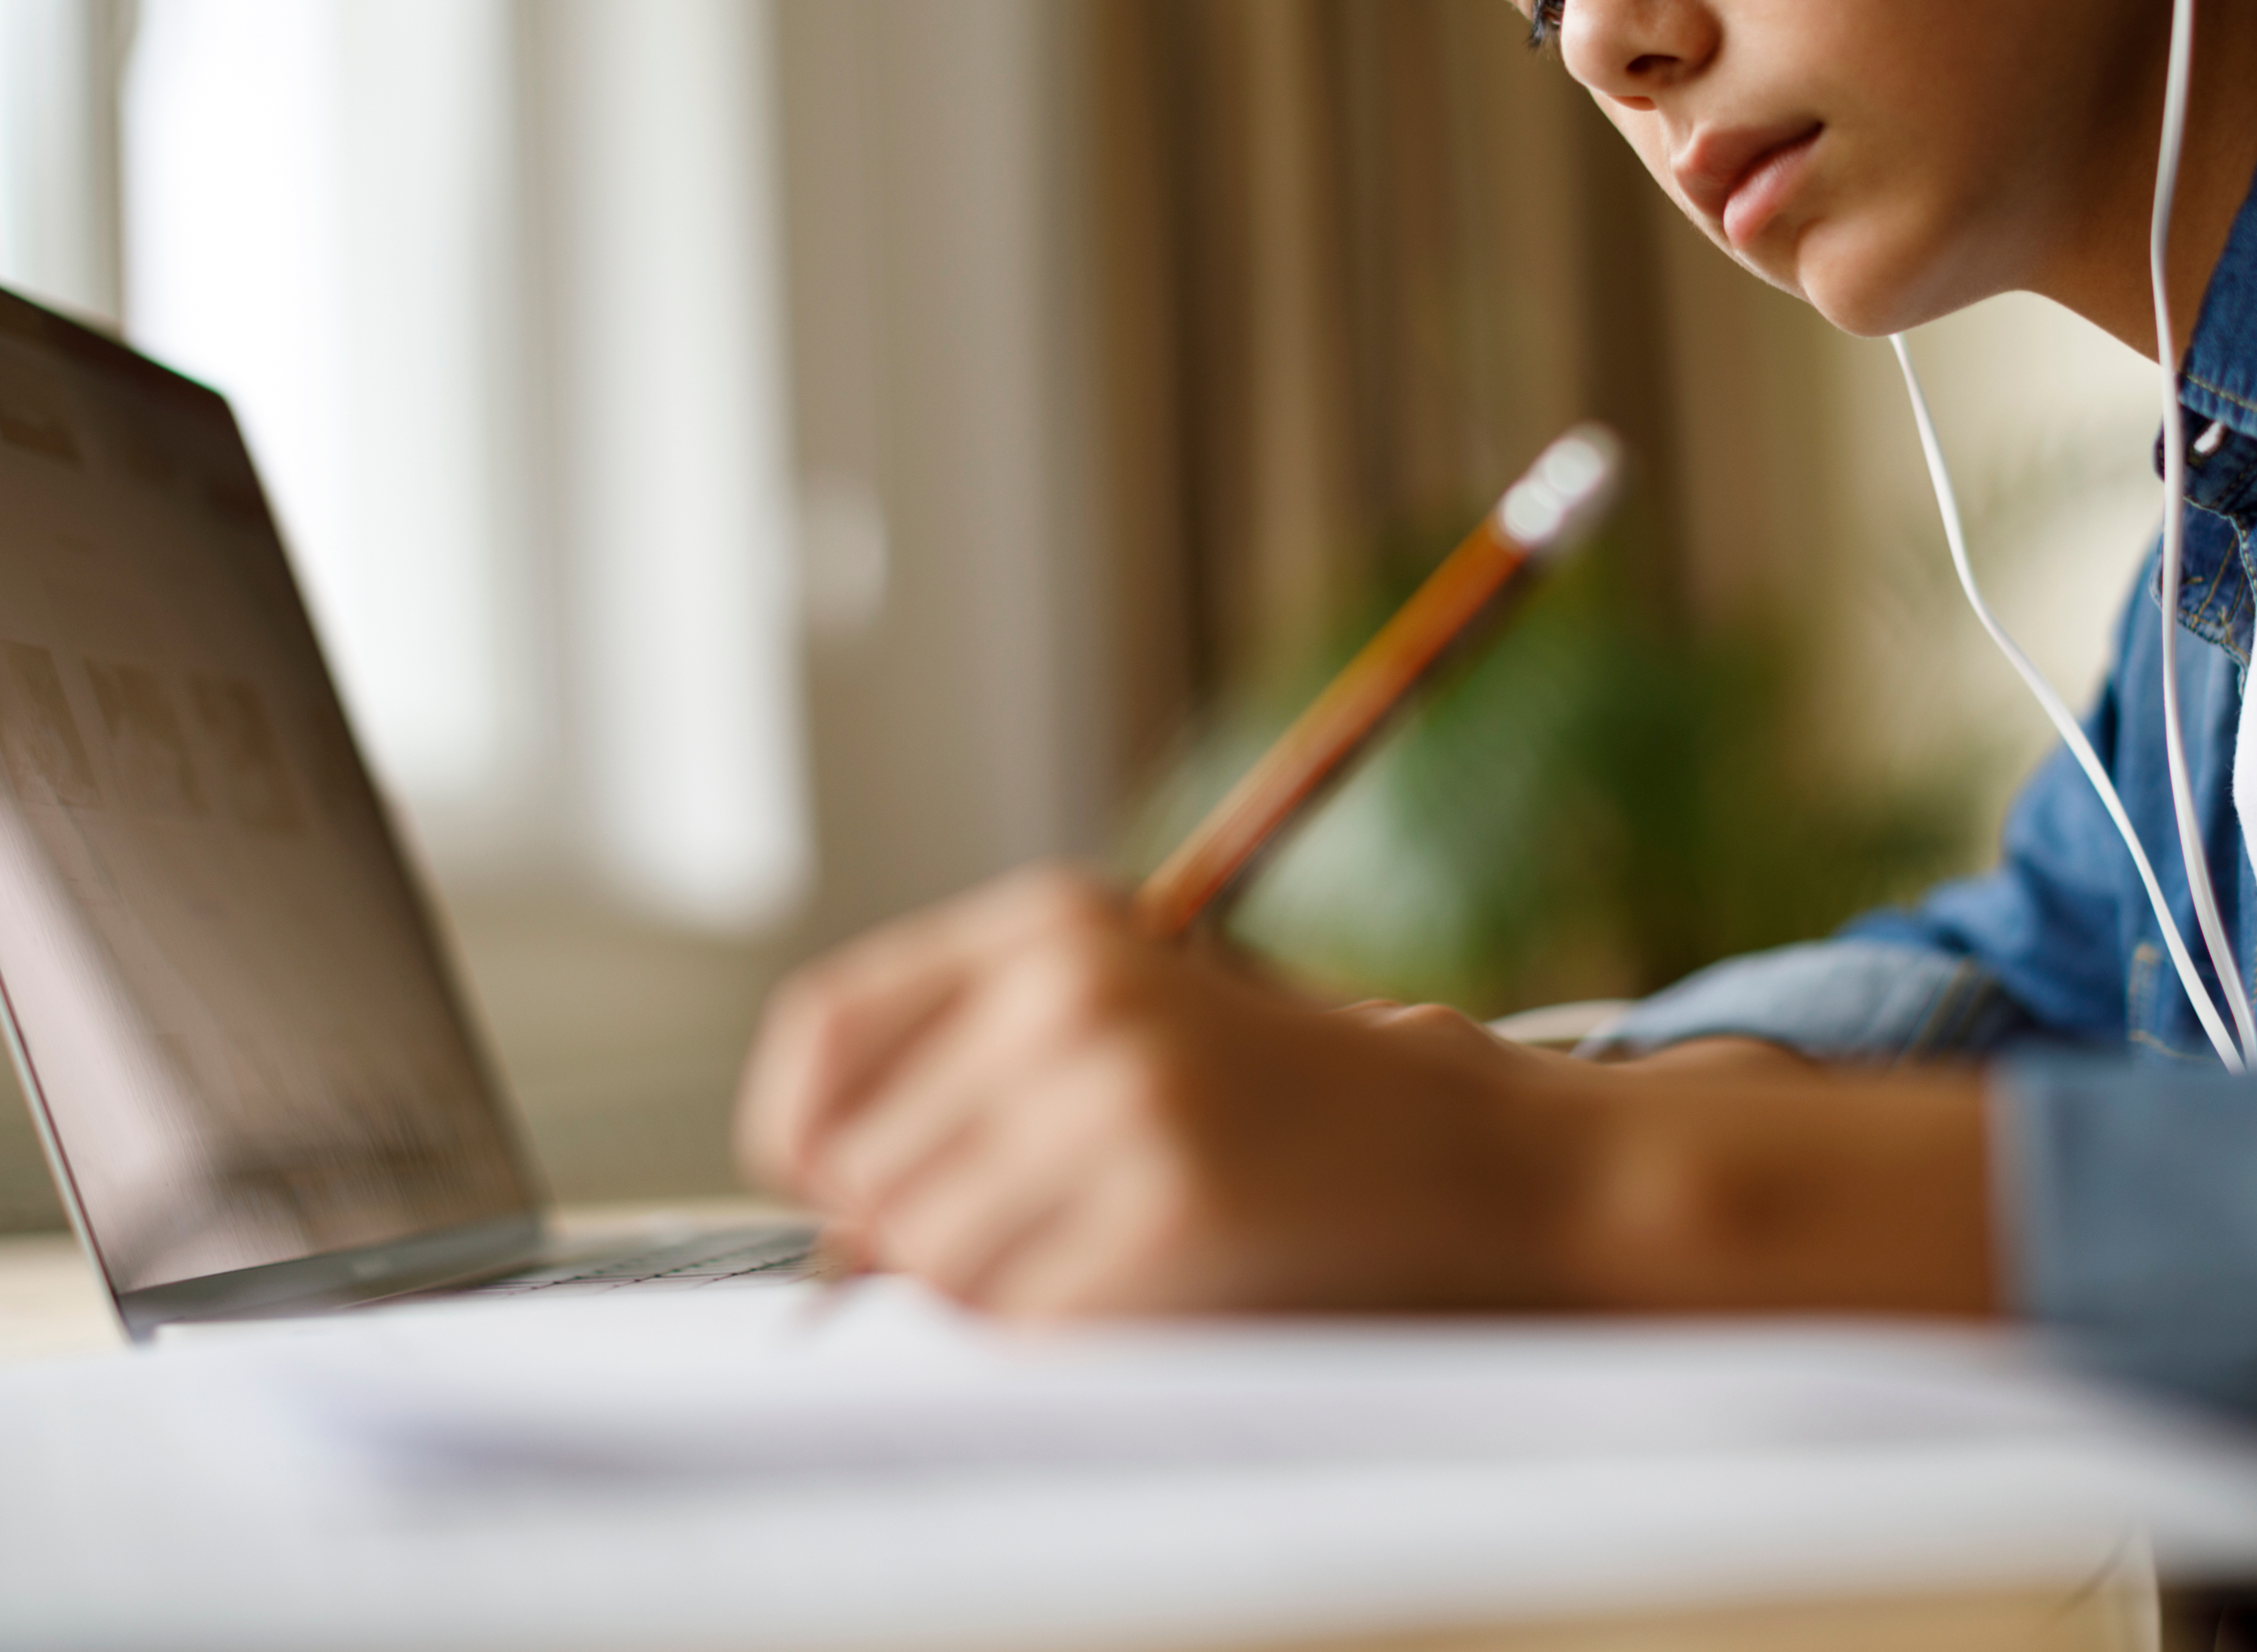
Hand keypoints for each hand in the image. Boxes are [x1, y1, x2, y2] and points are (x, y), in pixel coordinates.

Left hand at [735, 865, 1589, 1314]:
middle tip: (1022, 1230)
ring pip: (930, 1260)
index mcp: (1051, 920)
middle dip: (914, 1233)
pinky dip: (1057, 1334)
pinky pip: (1020, 1324)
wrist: (1457, 1145)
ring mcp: (1123, 1097)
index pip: (828, 1029)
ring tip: (1094, 1252)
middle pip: (864, 1170)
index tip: (827, 1183)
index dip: (799, 1128)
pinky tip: (1139, 1287)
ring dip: (987, 1292)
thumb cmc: (1269, 1096)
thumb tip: (822, 1188)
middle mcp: (1073, 990)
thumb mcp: (1119, 1012)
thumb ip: (974, 1060)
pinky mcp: (1171, 1206)